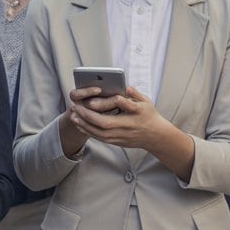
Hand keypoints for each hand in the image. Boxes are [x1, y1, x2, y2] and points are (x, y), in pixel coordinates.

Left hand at [66, 86, 194, 179]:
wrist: (155, 136)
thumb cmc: (150, 116)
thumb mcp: (147, 102)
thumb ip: (136, 94)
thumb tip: (127, 87)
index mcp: (135, 115)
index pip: (121, 108)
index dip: (107, 103)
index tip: (94, 99)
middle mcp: (126, 127)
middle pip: (103, 123)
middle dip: (87, 116)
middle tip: (76, 107)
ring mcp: (120, 136)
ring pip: (98, 133)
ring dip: (84, 125)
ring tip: (73, 116)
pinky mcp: (116, 142)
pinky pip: (99, 138)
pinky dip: (88, 131)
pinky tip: (80, 125)